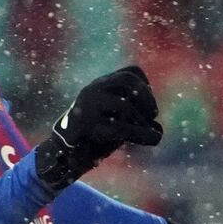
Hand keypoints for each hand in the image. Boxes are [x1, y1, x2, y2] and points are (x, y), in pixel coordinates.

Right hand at [34, 66, 162, 192]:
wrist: (64, 152)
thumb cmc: (94, 135)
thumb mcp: (114, 119)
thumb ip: (134, 118)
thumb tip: (158, 130)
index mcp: (100, 85)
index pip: (131, 72)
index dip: (146, 86)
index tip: (148, 106)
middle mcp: (93, 90)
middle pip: (127, 80)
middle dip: (146, 97)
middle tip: (152, 113)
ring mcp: (87, 107)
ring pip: (123, 104)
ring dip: (142, 119)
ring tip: (147, 130)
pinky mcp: (86, 126)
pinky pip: (119, 128)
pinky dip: (141, 134)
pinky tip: (151, 139)